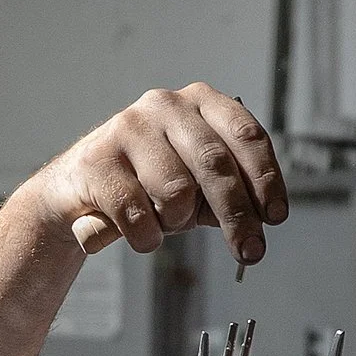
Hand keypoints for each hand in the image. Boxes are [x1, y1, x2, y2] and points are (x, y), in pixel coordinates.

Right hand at [20, 86, 288, 269]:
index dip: (265, 178)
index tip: (276, 217)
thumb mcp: (199, 184)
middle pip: (216, 165)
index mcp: (200, 103)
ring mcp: (129, 129)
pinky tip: (140, 235)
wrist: (80, 190)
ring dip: (177, 223)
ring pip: (176, 192)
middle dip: (238, 215)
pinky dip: (145, 238)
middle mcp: (166, 106)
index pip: (246, 134)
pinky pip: (138, 215)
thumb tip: (260, 223)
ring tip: (164, 223)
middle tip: (250, 252)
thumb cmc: (150, 185)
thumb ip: (231, 193)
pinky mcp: (97, 161)